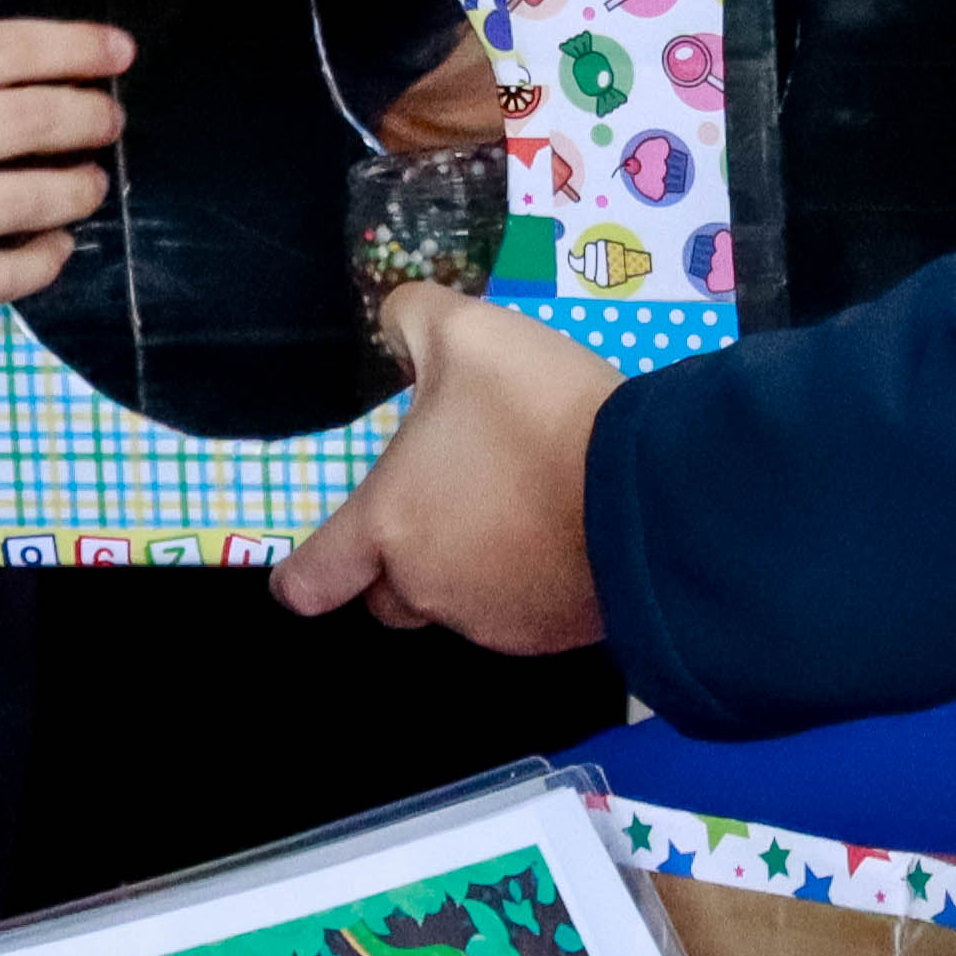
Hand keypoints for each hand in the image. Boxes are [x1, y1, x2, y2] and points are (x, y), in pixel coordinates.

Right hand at [0, 22, 134, 321]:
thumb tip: (47, 73)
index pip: (7, 50)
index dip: (77, 47)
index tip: (119, 52)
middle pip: (30, 119)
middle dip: (89, 117)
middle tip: (109, 121)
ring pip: (28, 200)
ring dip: (79, 189)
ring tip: (89, 184)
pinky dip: (44, 260)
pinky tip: (56, 245)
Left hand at [275, 288, 615, 650]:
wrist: (650, 491)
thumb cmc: (540, 413)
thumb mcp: (469, 332)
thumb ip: (414, 321)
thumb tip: (393, 323)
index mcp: (389, 523)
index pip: (311, 582)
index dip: (305, 575)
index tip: (317, 564)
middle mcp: (428, 585)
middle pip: (386, 596)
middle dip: (399, 564)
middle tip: (445, 505)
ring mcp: (492, 619)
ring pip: (455, 604)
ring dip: (469, 569)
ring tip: (518, 506)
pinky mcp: (551, 634)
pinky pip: (519, 613)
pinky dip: (526, 584)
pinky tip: (560, 532)